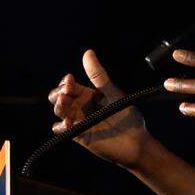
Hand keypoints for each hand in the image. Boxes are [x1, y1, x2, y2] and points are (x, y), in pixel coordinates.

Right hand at [47, 49, 151, 168]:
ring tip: (64, 102)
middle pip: (58, 97)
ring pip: (58, 111)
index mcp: (88, 95)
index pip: (68, 85)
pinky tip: (68, 123)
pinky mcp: (78, 135)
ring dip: (58, 106)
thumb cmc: (128, 117)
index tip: (70, 79)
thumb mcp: (113, 93)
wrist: (136, 141)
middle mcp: (80, 107)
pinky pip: (61, 130)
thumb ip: (99, 75)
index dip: (65, 82)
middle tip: (65, 91)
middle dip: (57, 92)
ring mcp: (78, 121)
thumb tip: (88, 52)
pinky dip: (60, 126)